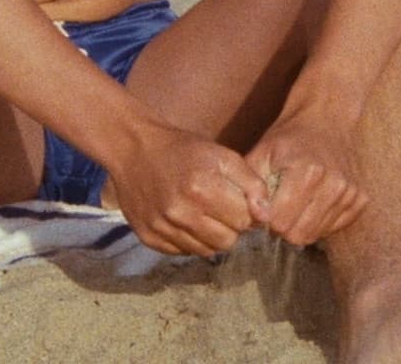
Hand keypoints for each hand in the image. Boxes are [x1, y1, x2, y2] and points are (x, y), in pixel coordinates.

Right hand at [108, 128, 265, 256]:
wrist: (134, 148)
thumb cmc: (183, 149)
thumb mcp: (222, 155)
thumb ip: (251, 183)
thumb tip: (266, 216)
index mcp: (202, 188)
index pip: (243, 221)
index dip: (245, 211)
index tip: (236, 201)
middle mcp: (180, 212)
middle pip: (226, 242)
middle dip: (230, 227)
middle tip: (220, 209)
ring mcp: (162, 227)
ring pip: (206, 251)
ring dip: (210, 236)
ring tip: (202, 213)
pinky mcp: (148, 237)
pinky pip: (182, 252)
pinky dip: (188, 240)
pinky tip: (183, 219)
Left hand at [243, 108, 365, 246]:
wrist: (326, 120)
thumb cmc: (288, 139)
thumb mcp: (261, 154)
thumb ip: (252, 188)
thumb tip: (256, 219)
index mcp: (308, 171)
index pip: (281, 223)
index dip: (268, 219)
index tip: (266, 205)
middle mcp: (334, 184)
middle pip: (300, 235)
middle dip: (284, 227)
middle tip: (279, 207)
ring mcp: (350, 192)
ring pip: (316, 235)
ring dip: (302, 224)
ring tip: (296, 202)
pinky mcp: (360, 199)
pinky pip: (333, 229)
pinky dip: (320, 221)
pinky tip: (314, 201)